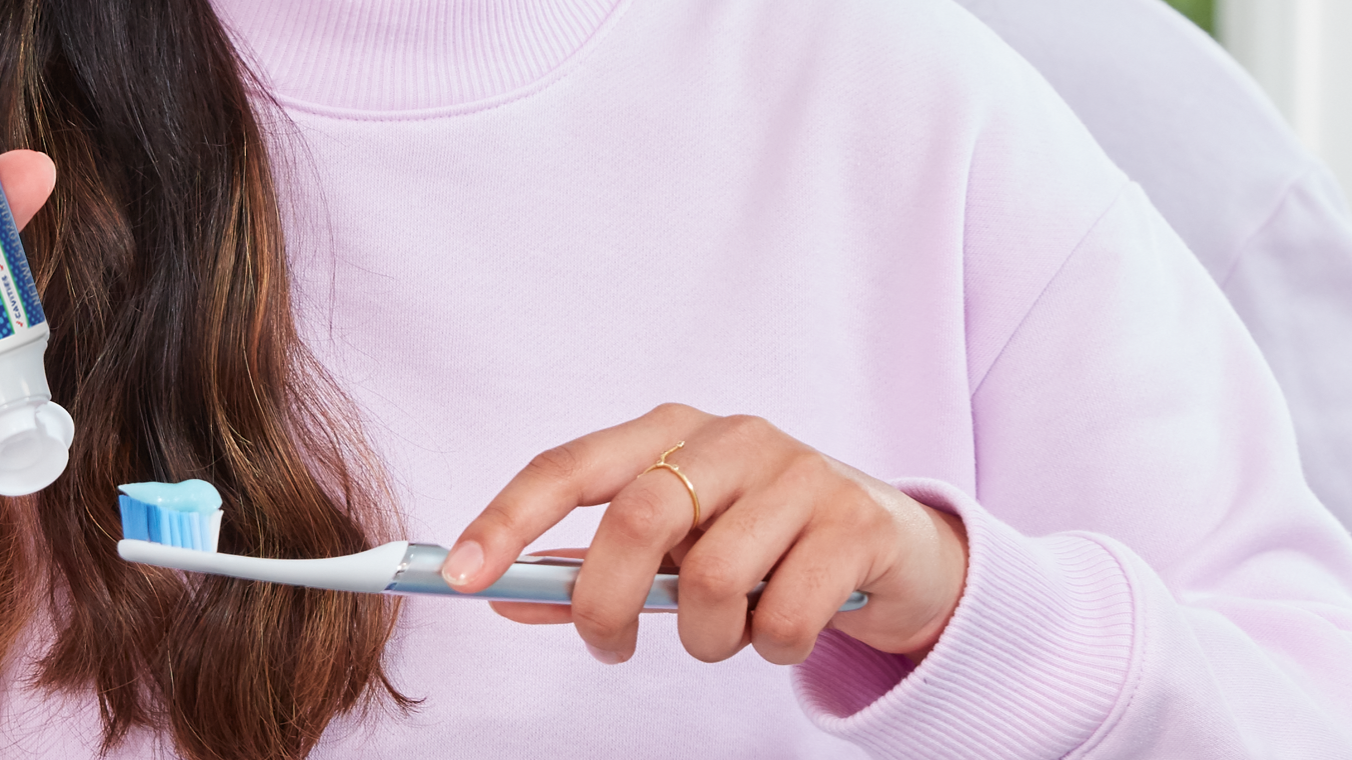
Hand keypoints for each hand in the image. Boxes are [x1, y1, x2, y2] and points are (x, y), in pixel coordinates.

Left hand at [444, 403, 968, 664]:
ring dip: (704, 637)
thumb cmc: (760, 542)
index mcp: (669, 431)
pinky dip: (770, 646)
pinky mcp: (855, 521)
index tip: (459, 576)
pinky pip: (782, 614)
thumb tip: (501, 595)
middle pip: (636, 518)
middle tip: (610, 650)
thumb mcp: (673, 549)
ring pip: (711, 577)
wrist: (892, 546)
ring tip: (726, 633)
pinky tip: (782, 631)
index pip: (569, 466)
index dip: (508, 520)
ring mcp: (798, 473)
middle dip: (606, 604)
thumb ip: (590, 572)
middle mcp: (731, 438)